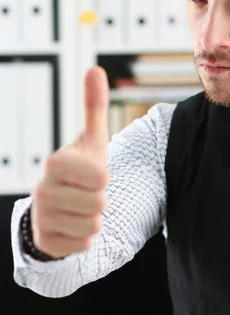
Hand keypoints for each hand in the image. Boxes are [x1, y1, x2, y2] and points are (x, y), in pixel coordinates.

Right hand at [30, 66, 109, 258]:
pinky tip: (73, 225)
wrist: (59, 204)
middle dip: (99, 201)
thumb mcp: (91, 140)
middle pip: (99, 204)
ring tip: (80, 208)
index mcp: (54, 164)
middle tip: (86, 194)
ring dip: (93, 219)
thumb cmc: (80, 170)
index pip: (100, 180)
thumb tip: (95, 69)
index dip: (102, 178)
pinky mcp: (45, 242)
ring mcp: (41, 218)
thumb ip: (94, 107)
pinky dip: (84, 238)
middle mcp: (42, 190)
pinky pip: (84, 245)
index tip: (93, 174)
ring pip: (92, 226)